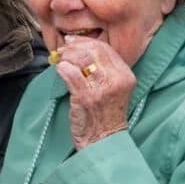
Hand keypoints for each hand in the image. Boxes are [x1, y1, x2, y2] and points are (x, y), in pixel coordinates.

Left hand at [53, 36, 135, 150]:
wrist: (103, 141)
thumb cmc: (104, 116)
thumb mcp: (112, 89)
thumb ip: (103, 70)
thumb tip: (81, 50)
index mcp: (125, 76)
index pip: (106, 49)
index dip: (87, 42)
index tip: (73, 41)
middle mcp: (116, 80)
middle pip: (94, 51)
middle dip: (75, 47)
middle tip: (64, 49)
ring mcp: (102, 89)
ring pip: (82, 59)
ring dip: (67, 57)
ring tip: (61, 60)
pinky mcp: (87, 97)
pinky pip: (71, 74)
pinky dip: (62, 69)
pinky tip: (59, 70)